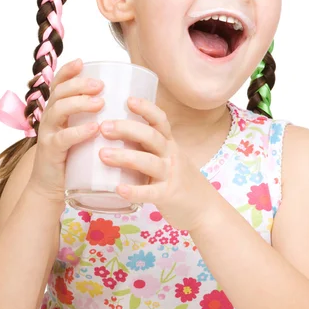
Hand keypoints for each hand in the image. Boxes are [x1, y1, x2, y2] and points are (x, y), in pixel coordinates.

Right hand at [28, 58, 104, 203]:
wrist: (54, 187)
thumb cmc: (74, 156)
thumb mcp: (83, 132)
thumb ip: (97, 118)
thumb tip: (128, 103)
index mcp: (58, 110)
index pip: (58, 84)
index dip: (67, 71)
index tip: (82, 61)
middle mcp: (49, 118)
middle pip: (59, 92)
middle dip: (79, 84)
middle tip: (100, 85)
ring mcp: (48, 134)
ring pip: (58, 110)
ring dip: (80, 103)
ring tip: (100, 103)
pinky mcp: (51, 153)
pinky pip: (62, 139)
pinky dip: (78, 132)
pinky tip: (93, 128)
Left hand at [98, 96, 214, 230]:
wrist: (205, 208)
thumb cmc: (178, 180)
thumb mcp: (168, 158)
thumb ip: (147, 148)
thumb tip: (114, 134)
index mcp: (169, 144)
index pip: (160, 121)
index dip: (146, 109)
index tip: (128, 100)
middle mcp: (171, 156)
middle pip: (151, 137)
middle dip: (127, 129)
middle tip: (104, 127)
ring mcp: (170, 176)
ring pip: (149, 162)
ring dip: (125, 157)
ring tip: (102, 154)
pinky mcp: (167, 196)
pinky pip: (150, 193)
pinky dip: (134, 191)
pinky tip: (118, 189)